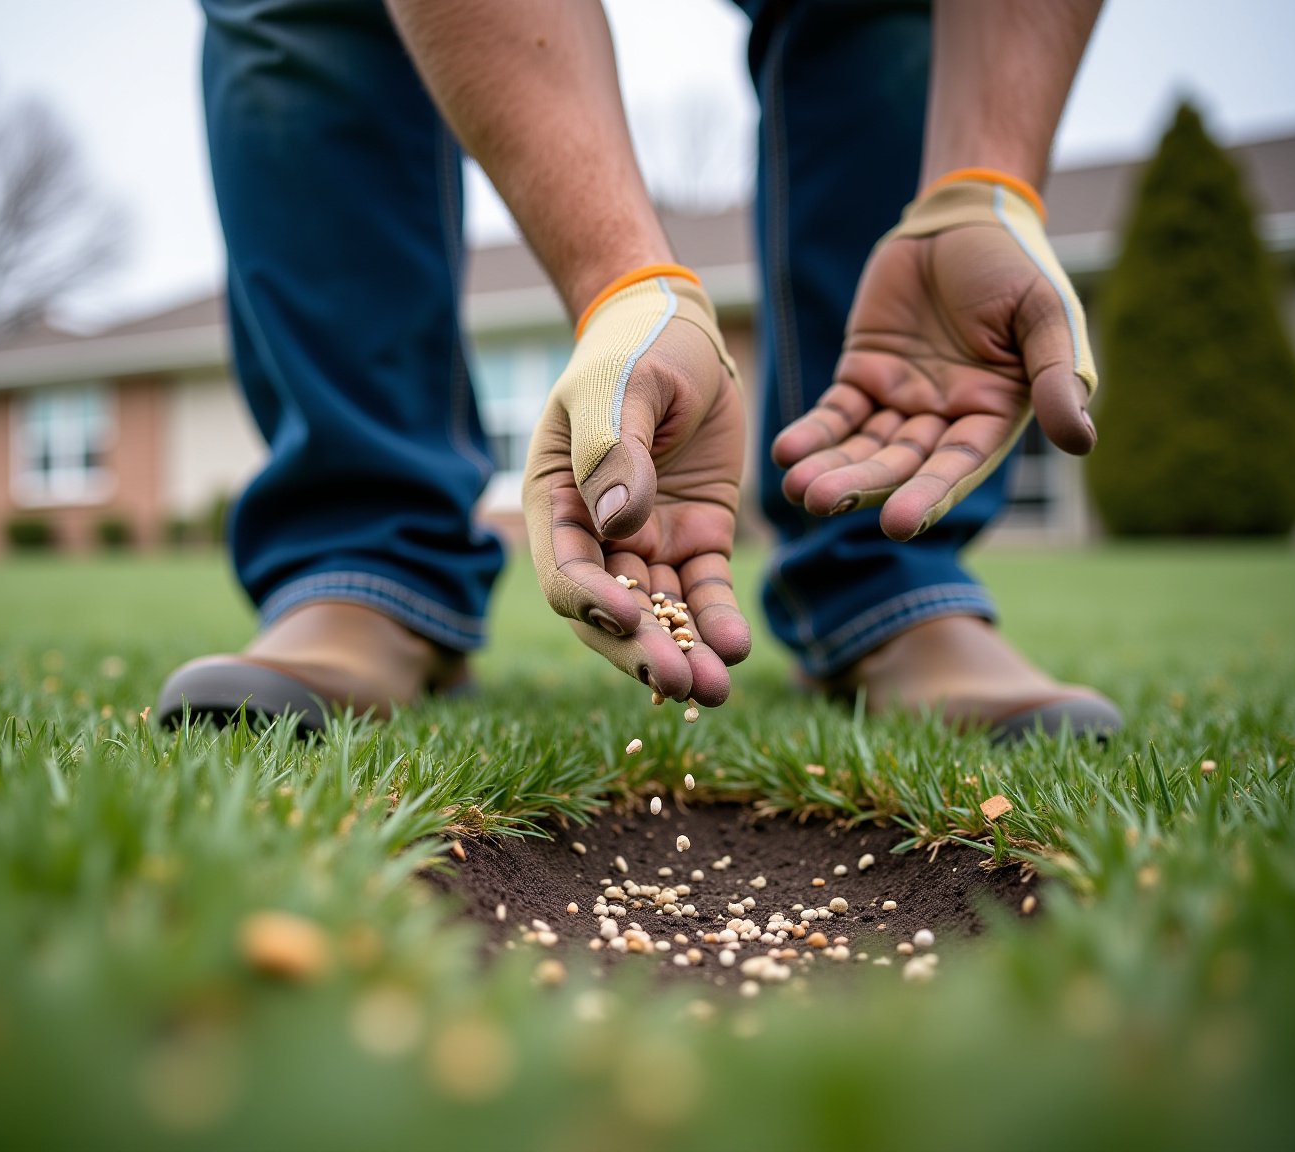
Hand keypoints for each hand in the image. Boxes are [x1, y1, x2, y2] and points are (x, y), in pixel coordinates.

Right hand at [523, 270, 750, 705]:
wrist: (676, 330)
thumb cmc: (633, 351)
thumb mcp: (621, 389)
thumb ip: (615, 453)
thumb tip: (620, 524)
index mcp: (557, 504)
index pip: (567, 572)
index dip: (594, 604)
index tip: (632, 619)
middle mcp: (597, 536)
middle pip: (613, 613)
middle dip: (645, 652)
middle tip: (683, 686)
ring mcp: (647, 541)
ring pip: (662, 612)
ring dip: (686, 651)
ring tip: (716, 690)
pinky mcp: (696, 538)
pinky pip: (705, 589)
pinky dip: (718, 619)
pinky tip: (737, 648)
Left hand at [773, 178, 1098, 540]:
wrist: (963, 218)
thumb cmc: (1014, 265)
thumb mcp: (1045, 316)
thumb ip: (1058, 377)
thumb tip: (1082, 442)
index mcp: (991, 415)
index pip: (956, 465)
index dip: (927, 494)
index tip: (896, 524)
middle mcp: (944, 419)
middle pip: (899, 463)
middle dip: (862, 485)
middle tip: (819, 502)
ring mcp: (900, 399)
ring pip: (862, 446)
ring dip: (830, 468)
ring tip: (795, 490)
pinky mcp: (863, 375)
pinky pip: (834, 413)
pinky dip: (812, 434)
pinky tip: (786, 452)